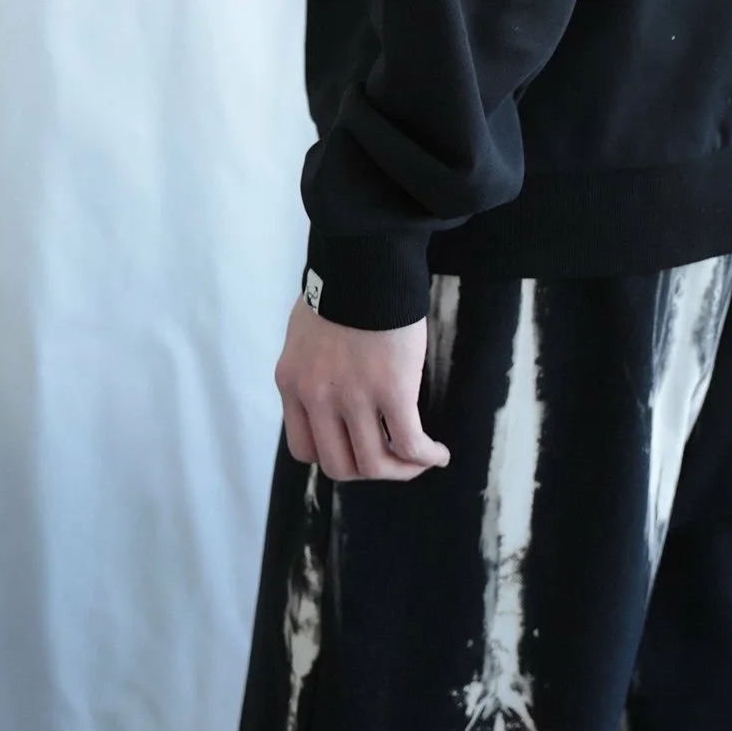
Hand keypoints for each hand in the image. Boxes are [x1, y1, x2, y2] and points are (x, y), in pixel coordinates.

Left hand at [274, 293, 451, 482]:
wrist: (366, 260)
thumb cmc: (342, 284)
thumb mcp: (305, 332)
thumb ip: (312, 365)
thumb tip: (332, 382)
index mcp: (293, 383)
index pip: (305, 449)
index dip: (335, 456)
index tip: (357, 447)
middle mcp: (317, 397)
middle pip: (340, 466)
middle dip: (370, 470)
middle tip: (393, 461)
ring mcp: (353, 397)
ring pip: (375, 464)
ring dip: (401, 470)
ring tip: (420, 461)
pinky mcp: (392, 390)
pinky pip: (410, 442)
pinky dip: (426, 456)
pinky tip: (439, 454)